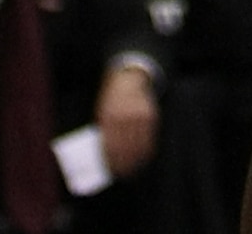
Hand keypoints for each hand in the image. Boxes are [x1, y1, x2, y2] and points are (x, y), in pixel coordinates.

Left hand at [96, 62, 159, 178]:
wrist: (128, 78)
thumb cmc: (111, 99)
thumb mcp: (102, 113)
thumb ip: (104, 132)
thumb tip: (103, 157)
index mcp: (109, 117)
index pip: (110, 145)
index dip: (111, 160)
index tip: (111, 170)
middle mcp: (125, 116)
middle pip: (124, 146)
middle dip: (123, 162)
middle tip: (121, 173)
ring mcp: (139, 115)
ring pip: (138, 143)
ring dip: (135, 159)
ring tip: (132, 169)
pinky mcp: (150, 115)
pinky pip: (148, 136)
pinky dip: (146, 149)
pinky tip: (143, 157)